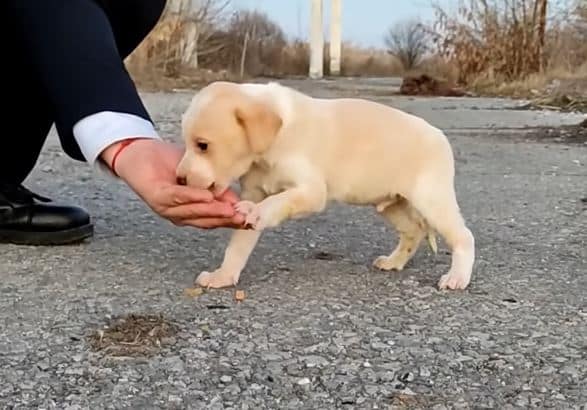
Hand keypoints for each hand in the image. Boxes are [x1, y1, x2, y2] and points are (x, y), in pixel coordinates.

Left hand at [100, 138, 245, 228]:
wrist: (138, 152)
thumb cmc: (169, 162)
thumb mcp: (200, 174)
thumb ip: (218, 188)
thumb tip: (239, 201)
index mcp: (191, 212)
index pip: (216, 220)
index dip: (235, 221)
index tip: (253, 221)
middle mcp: (180, 215)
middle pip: (207, 221)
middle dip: (227, 220)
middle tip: (246, 218)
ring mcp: (167, 209)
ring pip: (193, 213)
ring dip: (212, 212)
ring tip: (231, 210)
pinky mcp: (156, 197)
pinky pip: (176, 198)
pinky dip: (192, 198)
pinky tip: (207, 196)